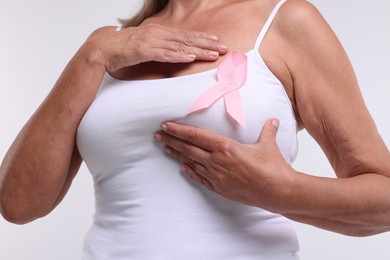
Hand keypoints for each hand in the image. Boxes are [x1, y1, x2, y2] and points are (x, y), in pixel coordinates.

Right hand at [84, 24, 227, 71]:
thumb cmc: (122, 49)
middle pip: (186, 39)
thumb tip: (172, 55)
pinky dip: (178, 56)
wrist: (101, 50)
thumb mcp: (145, 47)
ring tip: (213, 54)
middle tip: (223, 48)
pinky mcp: (143, 51)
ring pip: (180, 46)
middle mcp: (157, 34)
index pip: (184, 35)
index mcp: (158, 32)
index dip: (201, 38)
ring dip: (198, 50)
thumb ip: (159, 49)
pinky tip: (190, 57)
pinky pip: (164, 54)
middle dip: (207, 43)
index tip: (216, 41)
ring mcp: (150, 41)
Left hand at [154, 119, 296, 211]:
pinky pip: (200, 179)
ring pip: (191, 163)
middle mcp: (217, 161)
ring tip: (165, 148)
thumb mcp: (268, 145)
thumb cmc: (273, 167)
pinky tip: (182, 168)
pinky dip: (190, 172)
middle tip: (157, 135)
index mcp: (226, 147)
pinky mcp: (219, 188)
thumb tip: (274, 120)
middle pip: (188, 149)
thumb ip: (268, 130)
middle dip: (171, 140)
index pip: (196, 136)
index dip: (179, 130)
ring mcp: (217, 176)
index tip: (166, 125)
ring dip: (177, 156)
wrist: (278, 192)